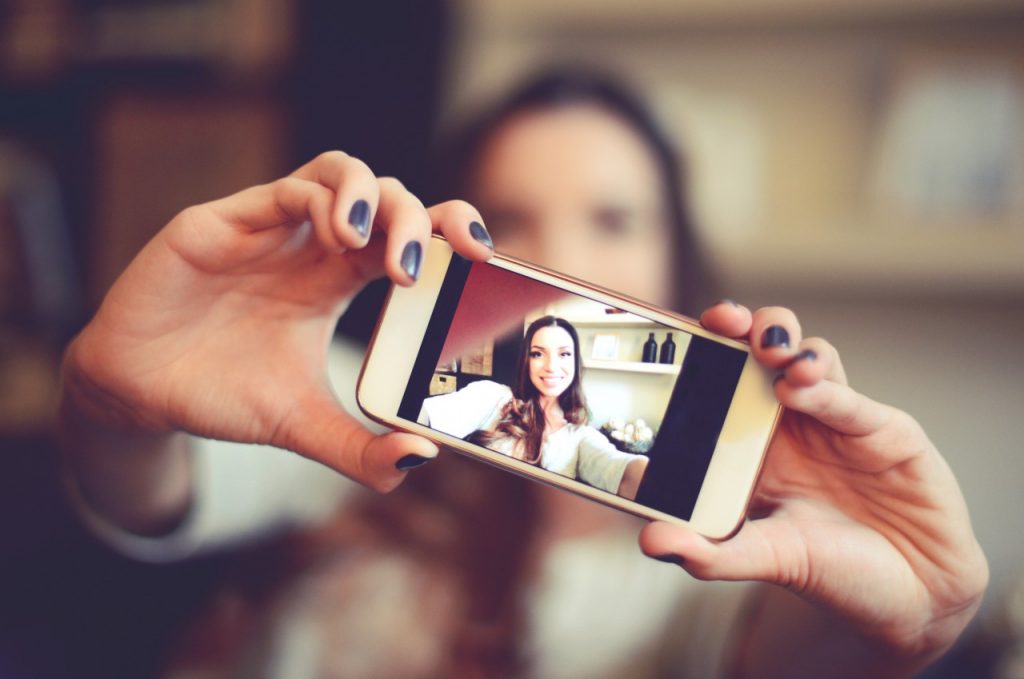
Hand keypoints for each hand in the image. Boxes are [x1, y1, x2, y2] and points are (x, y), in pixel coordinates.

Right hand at [63, 151, 491, 491]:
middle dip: (423, 217)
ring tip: (384, 250)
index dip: (450, 233)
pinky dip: (321, 204)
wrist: (142, 392)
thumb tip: (420, 459)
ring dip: (375, 198)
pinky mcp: (222, 222)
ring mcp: (270, 228)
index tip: (487, 257)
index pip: (407, 237)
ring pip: (339, 173)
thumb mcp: (301, 427)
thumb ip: (358, 449)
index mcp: (338, 281)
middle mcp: (312, 246)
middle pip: (385, 198)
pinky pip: (284, 191)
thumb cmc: (225, 395)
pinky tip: (337, 240)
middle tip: (448, 258)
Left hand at [638, 302, 987, 669]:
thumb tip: (652, 542)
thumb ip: (713, 553)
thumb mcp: (768, 561)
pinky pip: (850, 400)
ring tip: (769, 355)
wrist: (916, 598)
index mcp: (752, 446)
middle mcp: (791, 425)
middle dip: (743, 326)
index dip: (702, 354)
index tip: (675, 339)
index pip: (720, 384)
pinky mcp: (885, 430)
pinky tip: (801, 387)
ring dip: (785, 344)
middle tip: (723, 322)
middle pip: (762, 353)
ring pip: (807, 358)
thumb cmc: (837, 573)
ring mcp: (837, 422)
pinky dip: (825, 389)